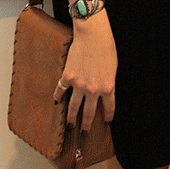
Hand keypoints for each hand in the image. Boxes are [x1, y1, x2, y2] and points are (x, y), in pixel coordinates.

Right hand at [53, 10, 116, 131]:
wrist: (93, 35)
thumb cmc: (106, 47)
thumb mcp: (113, 67)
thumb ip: (108, 81)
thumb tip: (104, 91)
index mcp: (108, 87)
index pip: (109, 107)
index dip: (107, 116)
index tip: (106, 122)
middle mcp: (93, 90)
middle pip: (89, 113)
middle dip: (87, 125)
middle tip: (85, 133)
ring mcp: (79, 84)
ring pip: (73, 107)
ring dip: (71, 117)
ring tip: (70, 125)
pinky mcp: (68, 76)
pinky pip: (61, 90)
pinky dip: (58, 97)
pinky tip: (56, 102)